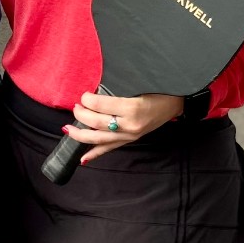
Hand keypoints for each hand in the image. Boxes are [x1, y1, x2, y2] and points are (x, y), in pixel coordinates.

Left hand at [61, 90, 185, 165]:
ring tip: (68, 130)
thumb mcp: (138, 84)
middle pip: (97, 123)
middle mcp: (130, 125)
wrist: (176, 103)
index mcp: (132, 107)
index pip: (101, 105)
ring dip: (81, 135)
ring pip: (99, 139)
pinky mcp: (130, 140)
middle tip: (75, 107)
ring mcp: (130, 135)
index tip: (84, 94)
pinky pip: (109, 148)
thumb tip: (94, 91)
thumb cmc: (158, 89)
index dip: (88, 99)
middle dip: (81, 115)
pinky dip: (95, 154)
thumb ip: (116, 89)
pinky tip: (83, 159)